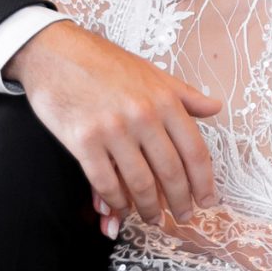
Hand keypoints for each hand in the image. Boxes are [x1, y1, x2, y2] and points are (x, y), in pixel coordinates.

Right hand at [6, 21, 220, 225]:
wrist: (55, 52)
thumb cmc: (105, 63)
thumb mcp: (151, 73)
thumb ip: (185, 95)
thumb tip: (215, 107)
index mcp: (165, 100)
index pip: (194, 150)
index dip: (204, 182)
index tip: (207, 201)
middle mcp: (143, 115)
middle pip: (171, 172)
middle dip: (180, 202)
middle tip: (182, 217)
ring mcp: (112, 129)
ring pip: (140, 183)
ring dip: (149, 208)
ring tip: (154, 218)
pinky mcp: (83, 140)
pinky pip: (106, 182)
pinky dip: (116, 201)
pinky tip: (121, 208)